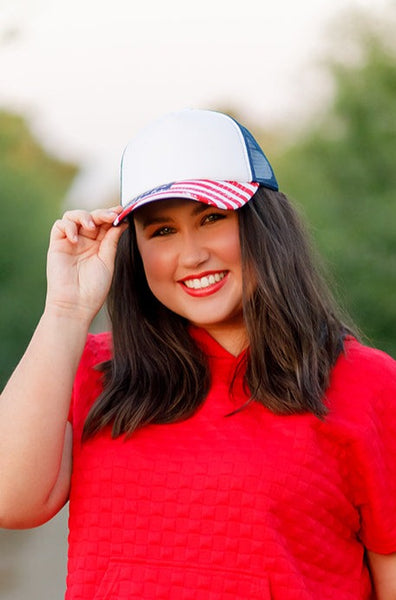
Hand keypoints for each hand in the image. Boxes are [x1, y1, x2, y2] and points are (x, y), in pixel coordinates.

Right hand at [45, 206, 127, 322]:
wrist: (76, 305)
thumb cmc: (93, 289)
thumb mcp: (107, 261)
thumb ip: (111, 241)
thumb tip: (121, 222)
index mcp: (99, 246)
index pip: (105, 224)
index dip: (112, 215)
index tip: (122, 211)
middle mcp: (84, 242)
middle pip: (91, 217)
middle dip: (102, 213)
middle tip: (111, 216)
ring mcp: (70, 242)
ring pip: (73, 216)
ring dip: (84, 216)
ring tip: (92, 227)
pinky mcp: (56, 245)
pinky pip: (59, 226)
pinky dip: (68, 226)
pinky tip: (76, 239)